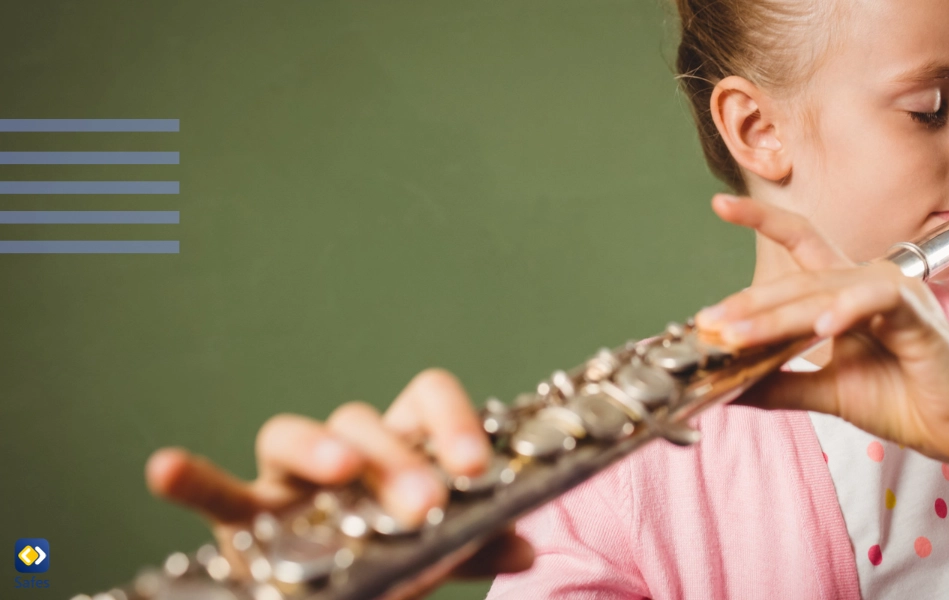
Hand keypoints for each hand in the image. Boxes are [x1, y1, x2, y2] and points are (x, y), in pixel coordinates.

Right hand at [145, 368, 533, 598]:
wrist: (350, 593)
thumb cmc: (396, 561)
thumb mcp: (440, 555)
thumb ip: (476, 548)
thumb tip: (524, 546)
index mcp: (402, 444)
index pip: (425, 398)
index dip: (451, 421)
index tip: (474, 468)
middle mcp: (346, 448)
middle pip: (366, 424)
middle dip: (397, 460)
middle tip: (425, 507)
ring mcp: (291, 478)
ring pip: (291, 434)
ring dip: (318, 447)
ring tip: (339, 469)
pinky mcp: (246, 516)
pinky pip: (217, 492)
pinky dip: (191, 479)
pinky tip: (164, 468)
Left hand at [694, 193, 948, 467]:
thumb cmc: (905, 402)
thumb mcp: (826, 392)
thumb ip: (780, 382)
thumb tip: (727, 385)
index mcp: (849, 293)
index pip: (802, 243)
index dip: (763, 220)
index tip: (720, 204)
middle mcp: (870, 283)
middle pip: (799, 280)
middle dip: (749, 304)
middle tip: (708, 323)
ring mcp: (896, 295)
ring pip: (825, 293)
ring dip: (778, 316)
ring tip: (738, 335)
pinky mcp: (919, 316)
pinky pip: (876, 301)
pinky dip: (845, 312)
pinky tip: (820, 329)